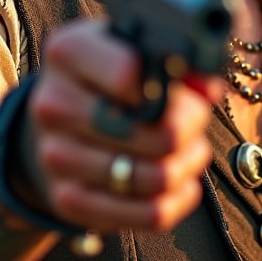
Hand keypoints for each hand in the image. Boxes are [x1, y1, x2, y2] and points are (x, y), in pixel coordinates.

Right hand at [24, 18, 223, 233]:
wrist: (55, 112)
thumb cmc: (104, 72)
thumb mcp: (129, 46)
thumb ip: (174, 58)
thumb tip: (208, 89)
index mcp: (67, 52)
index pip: (131, 74)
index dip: (168, 85)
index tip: (176, 90)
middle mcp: (54, 103)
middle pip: (156, 133)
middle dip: (189, 128)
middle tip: (195, 121)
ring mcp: (56, 155)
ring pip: (156, 177)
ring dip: (187, 163)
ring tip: (191, 147)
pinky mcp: (67, 200)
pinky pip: (146, 215)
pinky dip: (177, 199)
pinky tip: (182, 181)